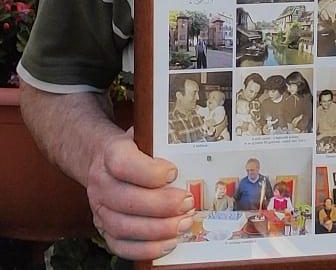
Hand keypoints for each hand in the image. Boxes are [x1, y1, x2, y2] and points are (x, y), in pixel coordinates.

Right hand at [87, 130, 193, 260]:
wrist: (102, 159)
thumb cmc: (131, 147)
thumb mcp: (143, 135)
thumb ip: (160, 143)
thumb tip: (189, 152)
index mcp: (111, 154)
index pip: (124, 165)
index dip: (150, 172)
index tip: (173, 172)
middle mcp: (101, 183)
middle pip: (127, 200)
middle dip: (162, 206)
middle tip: (187, 203)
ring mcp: (99, 209)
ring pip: (124, 227)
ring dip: (157, 230)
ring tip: (183, 223)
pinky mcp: (103, 229)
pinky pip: (121, 246)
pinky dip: (146, 249)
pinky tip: (168, 243)